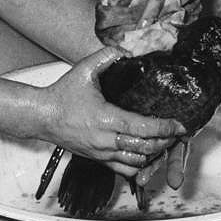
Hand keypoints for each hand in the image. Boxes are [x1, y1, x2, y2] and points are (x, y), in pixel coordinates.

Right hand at [37, 48, 184, 176]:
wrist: (41, 116)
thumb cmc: (62, 95)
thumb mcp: (85, 69)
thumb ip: (107, 56)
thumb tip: (127, 51)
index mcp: (107, 120)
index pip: (143, 129)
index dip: (165, 128)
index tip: (179, 125)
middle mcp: (106, 141)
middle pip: (145, 148)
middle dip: (165, 141)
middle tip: (177, 133)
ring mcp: (102, 153)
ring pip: (136, 162)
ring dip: (153, 154)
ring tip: (165, 142)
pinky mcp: (97, 159)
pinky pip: (123, 169)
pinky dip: (138, 165)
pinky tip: (146, 155)